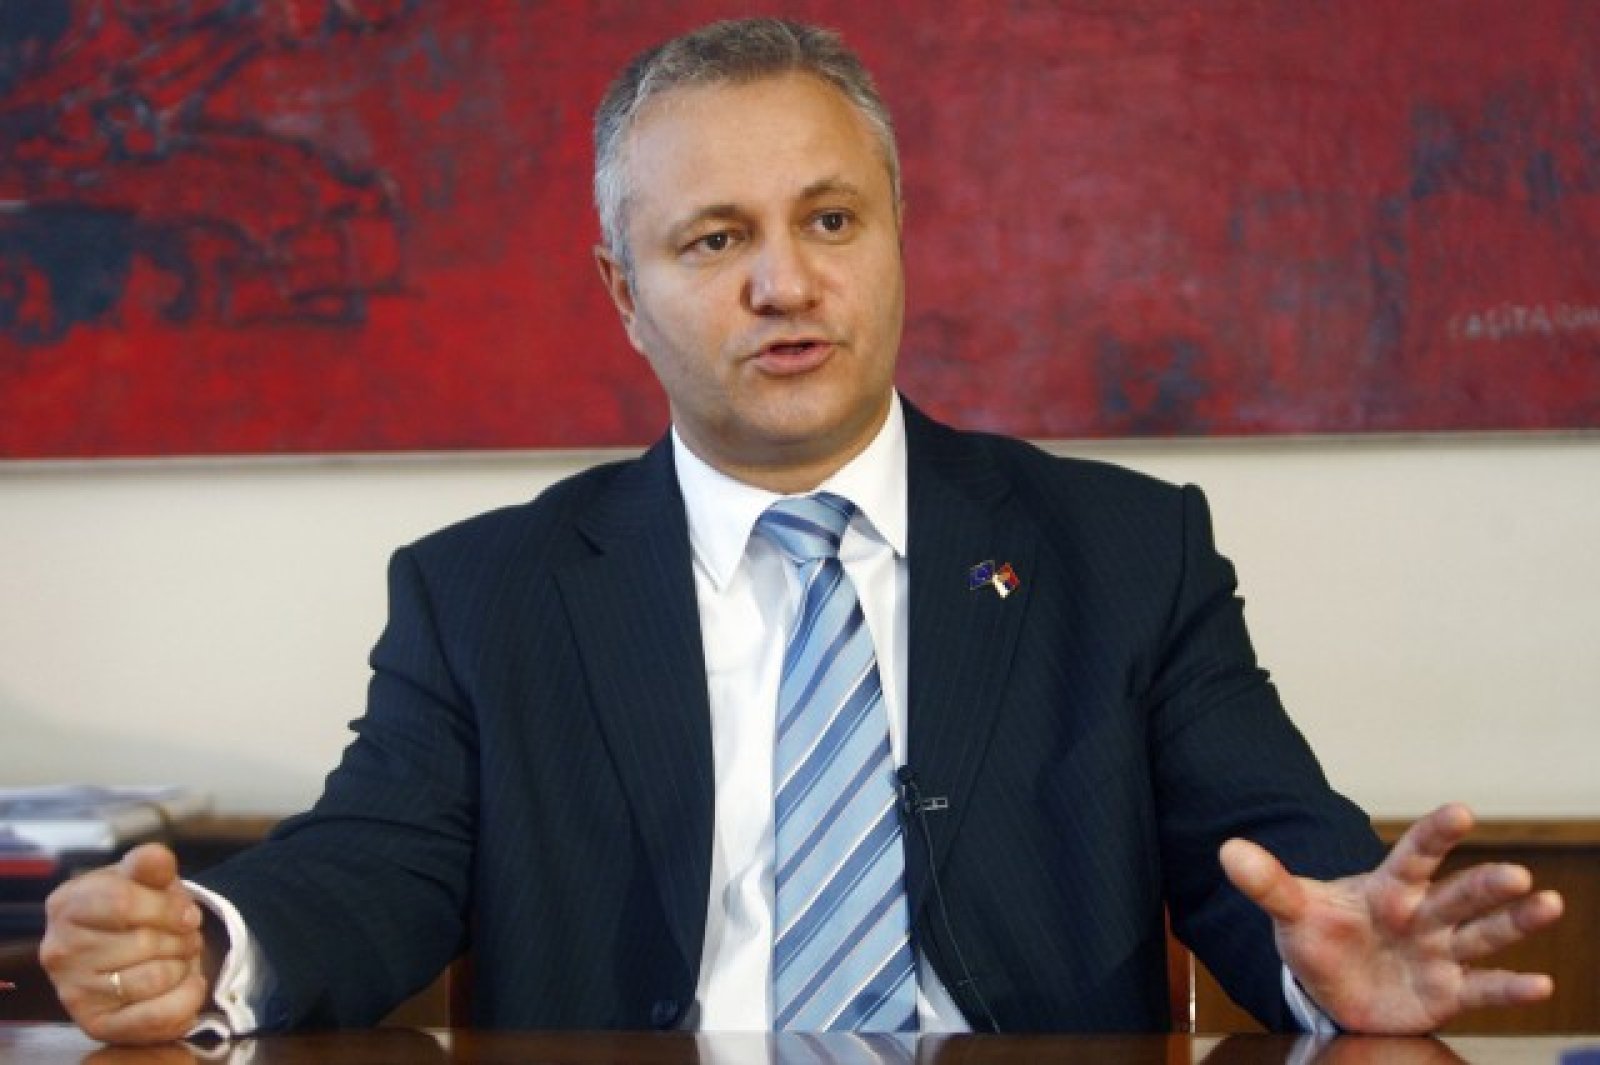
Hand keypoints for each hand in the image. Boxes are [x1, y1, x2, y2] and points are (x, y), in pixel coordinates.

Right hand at [39, 843, 211, 1043]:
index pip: (122, 902)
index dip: (167, 907)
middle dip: (181, 937)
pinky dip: (186, 998)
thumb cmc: (142, 909)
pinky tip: (188, 984)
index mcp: (67, 904)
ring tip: (178, 958)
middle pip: (144, 942)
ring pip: (155, 978)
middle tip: (184, 937)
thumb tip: (156, 858)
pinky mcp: (95, 1024)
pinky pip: (156, 1015)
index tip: (187, 913)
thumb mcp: (146, 878)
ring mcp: (73, 991)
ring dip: (184, 965)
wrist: (137, 953)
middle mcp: (59, 950)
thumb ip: (151, 864)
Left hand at [1220, 803, 1563, 1033]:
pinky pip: (1482, 989)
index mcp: (1388, 887)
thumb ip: (1266, 883)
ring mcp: (1439, 953)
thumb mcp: (1291, 911)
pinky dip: (1511, 987)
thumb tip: (1227, 850)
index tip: (1462, 811)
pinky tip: (1540, 983)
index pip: (1415, 854)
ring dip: (1516, 922)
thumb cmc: (1320, 938)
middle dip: (1487, 886)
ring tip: (1548, 906)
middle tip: (1518, 876)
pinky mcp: (1447, 992)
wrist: (1330, 986)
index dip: (1436, 833)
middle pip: (1458, 896)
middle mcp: (1422, 915)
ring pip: (1483, 934)